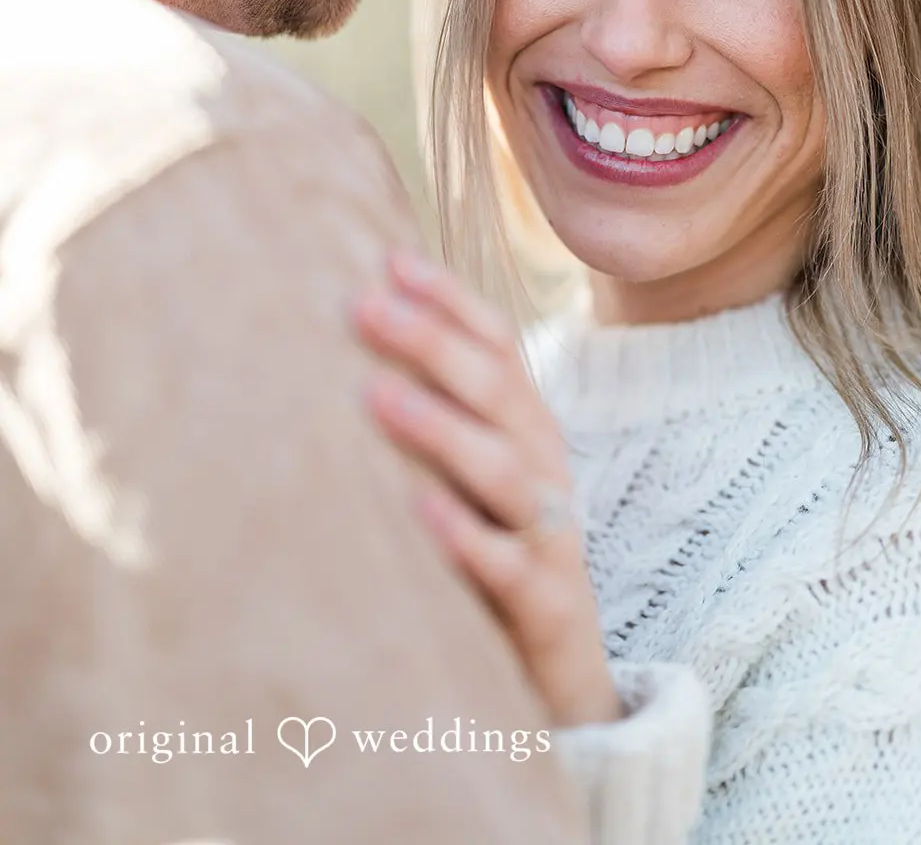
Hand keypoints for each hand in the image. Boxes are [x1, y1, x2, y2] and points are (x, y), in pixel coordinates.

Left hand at [353, 252, 619, 728]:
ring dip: (440, 427)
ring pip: (503, 469)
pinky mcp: (544, 602)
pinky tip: (420, 510)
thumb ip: (434, 400)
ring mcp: (549, 531)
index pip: (497, 341)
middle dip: (430, 342)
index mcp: (527, 420)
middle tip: (363, 309)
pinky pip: (509, 564)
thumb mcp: (472, 464)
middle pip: (496, 389)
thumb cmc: (493, 540)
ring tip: (378, 395)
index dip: (449, 298)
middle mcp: (543, 463)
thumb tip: (358, 316)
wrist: (560, 661)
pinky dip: (467, 535)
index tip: (389, 260)